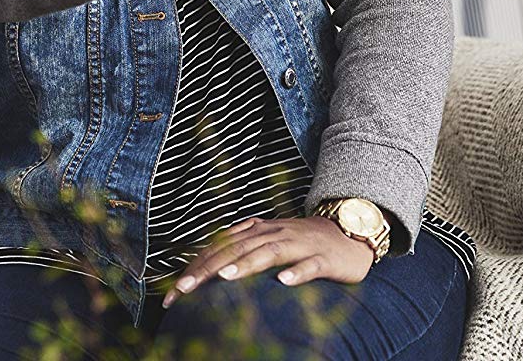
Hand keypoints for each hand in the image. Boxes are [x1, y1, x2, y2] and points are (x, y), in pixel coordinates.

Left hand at [161, 216, 374, 307]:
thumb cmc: (303, 243)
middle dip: (207, 268)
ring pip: (269, 252)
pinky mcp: (324, 258)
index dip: (194, 267)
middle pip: (235, 249)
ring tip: (224, 277)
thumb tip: (207, 269)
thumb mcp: (269, 242)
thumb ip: (242, 251)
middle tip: (184, 288)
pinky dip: (297, 272)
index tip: (173, 290)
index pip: (219, 247)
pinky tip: (284, 282)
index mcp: (257, 231)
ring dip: (246, 264)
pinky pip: (309, 265)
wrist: (349, 231)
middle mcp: (274, 234)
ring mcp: (299, 244)